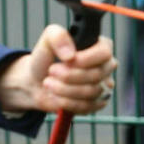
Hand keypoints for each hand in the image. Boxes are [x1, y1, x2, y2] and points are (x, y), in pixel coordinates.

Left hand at [0, 24, 116, 114]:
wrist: (36, 81)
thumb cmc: (46, 58)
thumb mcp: (47, 40)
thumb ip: (58, 36)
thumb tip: (71, 55)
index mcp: (100, 46)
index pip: (104, 53)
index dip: (85, 59)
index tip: (66, 60)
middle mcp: (106, 66)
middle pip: (97, 75)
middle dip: (68, 75)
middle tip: (51, 71)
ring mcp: (103, 86)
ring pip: (91, 92)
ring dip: (63, 89)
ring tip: (48, 83)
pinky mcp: (96, 103)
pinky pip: (87, 107)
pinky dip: (66, 102)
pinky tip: (55, 96)